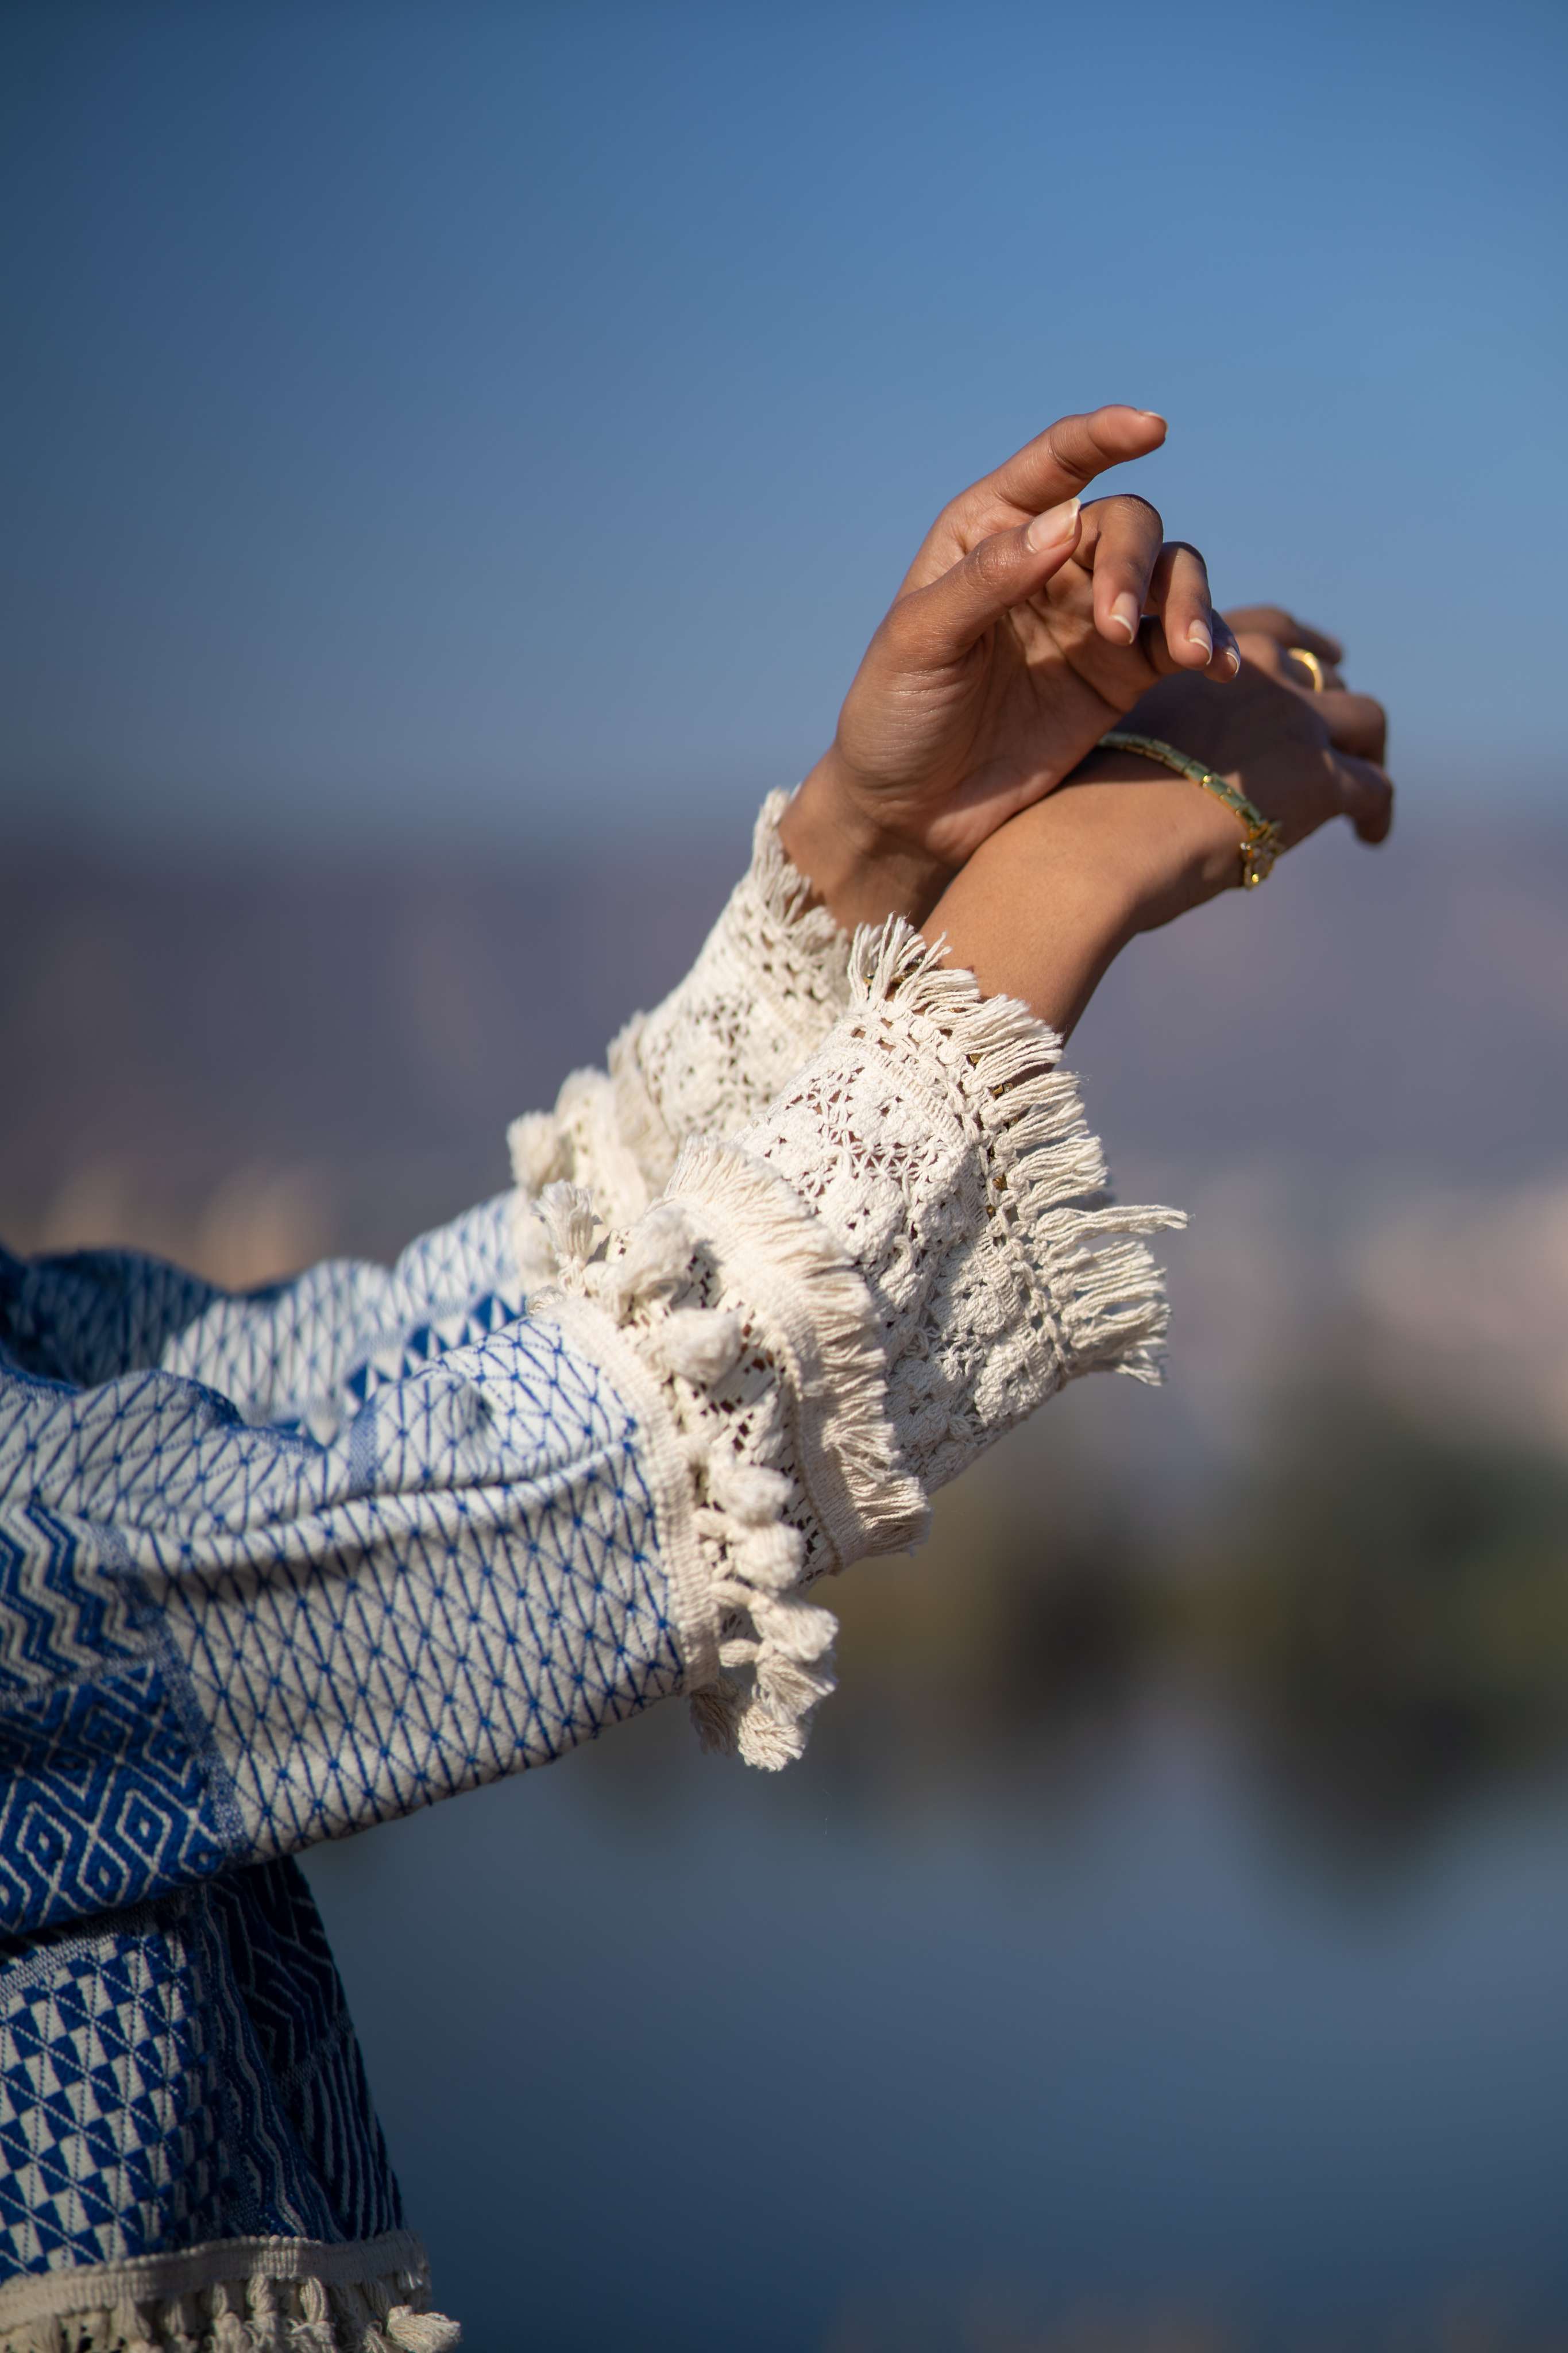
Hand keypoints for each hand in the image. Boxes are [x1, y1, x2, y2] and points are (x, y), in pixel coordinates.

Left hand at [778, 406, 1240, 927]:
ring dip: (1188, 604)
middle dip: (1135, 566)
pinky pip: (1181, 641)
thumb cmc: (895, 717)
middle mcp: (1048, 561)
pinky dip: (1210, 645)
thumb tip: (1065, 523)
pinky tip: (1221, 671)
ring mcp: (1090, 617)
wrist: (910, 814)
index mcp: (988, 531)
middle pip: (1126, 525)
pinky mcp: (1122, 675)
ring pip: (1170, 576)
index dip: (1105, 437)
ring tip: (1191, 657)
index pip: (1057, 465)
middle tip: (1117, 627)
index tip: (1154, 429)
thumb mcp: (919, 645)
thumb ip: (987, 581)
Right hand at [924, 619, 1391, 1034]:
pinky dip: (1377, 812)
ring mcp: (1292, 718)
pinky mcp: (1320, 774)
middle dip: (1336, 693)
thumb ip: (1152, 736)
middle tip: (1349, 732)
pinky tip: (1370, 838)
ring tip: (1365, 796)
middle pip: (1321, 666)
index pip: (1263, 628)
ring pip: (1366, 717)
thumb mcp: (1111, 746)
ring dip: (1369, 752)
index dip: (1296, 645)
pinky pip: (1374, 786)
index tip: (1318, 657)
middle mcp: (1250, 670)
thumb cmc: (1071, 814)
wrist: (1087, 848)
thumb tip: (1161, 773)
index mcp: (1193, 651)